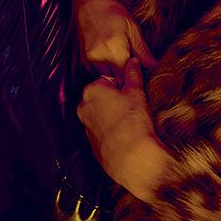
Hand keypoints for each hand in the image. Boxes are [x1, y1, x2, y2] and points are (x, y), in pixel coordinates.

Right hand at [72, 0, 158, 79]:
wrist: (88, 4)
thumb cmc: (113, 12)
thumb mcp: (132, 27)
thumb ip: (142, 50)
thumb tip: (154, 66)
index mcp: (113, 47)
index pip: (128, 74)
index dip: (136, 74)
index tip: (142, 71)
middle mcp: (98, 56)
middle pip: (117, 79)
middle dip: (126, 77)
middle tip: (134, 69)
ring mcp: (89, 59)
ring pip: (107, 78)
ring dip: (116, 76)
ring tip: (122, 63)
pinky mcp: (83, 61)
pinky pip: (98, 74)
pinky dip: (106, 71)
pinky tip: (111, 61)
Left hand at [77, 57, 169, 198]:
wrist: (133, 158)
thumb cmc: (134, 123)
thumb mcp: (136, 92)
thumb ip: (132, 74)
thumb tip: (132, 61)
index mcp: (92, 91)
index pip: (107, 81)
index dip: (122, 86)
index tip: (133, 94)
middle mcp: (83, 108)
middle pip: (102, 98)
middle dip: (116, 100)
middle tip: (133, 107)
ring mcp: (86, 127)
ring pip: (101, 115)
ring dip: (113, 116)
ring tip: (131, 123)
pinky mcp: (92, 144)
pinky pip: (102, 132)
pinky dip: (112, 132)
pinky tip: (126, 135)